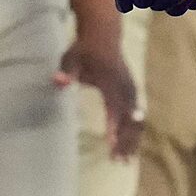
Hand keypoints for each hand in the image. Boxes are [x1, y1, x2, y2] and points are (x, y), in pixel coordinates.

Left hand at [58, 29, 144, 160]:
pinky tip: (132, 146)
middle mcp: (125, 87)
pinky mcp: (132, 91)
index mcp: (111, 81)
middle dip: (126, 140)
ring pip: (136, 119)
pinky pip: (137, 115)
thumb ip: (66, 72)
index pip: (114, 108)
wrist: (103, 33)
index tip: (112, 145)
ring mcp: (131, 89)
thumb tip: (57, 82)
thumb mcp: (71, 58)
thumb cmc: (84, 49)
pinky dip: (135, 131)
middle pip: (130, 118)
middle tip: (119, 161)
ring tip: (126, 160)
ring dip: (133, 139)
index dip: (114, 126)